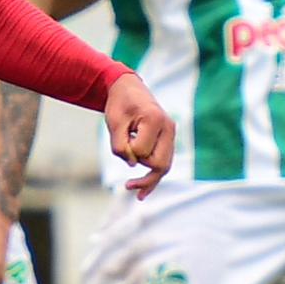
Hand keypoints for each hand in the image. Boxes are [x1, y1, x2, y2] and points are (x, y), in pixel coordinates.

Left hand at [100, 70, 176, 196]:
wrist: (129, 88)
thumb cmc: (119, 103)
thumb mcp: (113, 122)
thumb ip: (120, 145)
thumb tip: (132, 164)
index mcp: (154, 120)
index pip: (142, 151)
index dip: (127, 153)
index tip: (119, 142)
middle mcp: (168, 128)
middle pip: (160, 164)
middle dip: (144, 174)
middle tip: (127, 185)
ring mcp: (170, 134)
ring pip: (165, 166)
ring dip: (151, 181)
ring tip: (138, 195)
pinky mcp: (168, 139)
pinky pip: (164, 162)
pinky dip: (154, 176)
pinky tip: (143, 191)